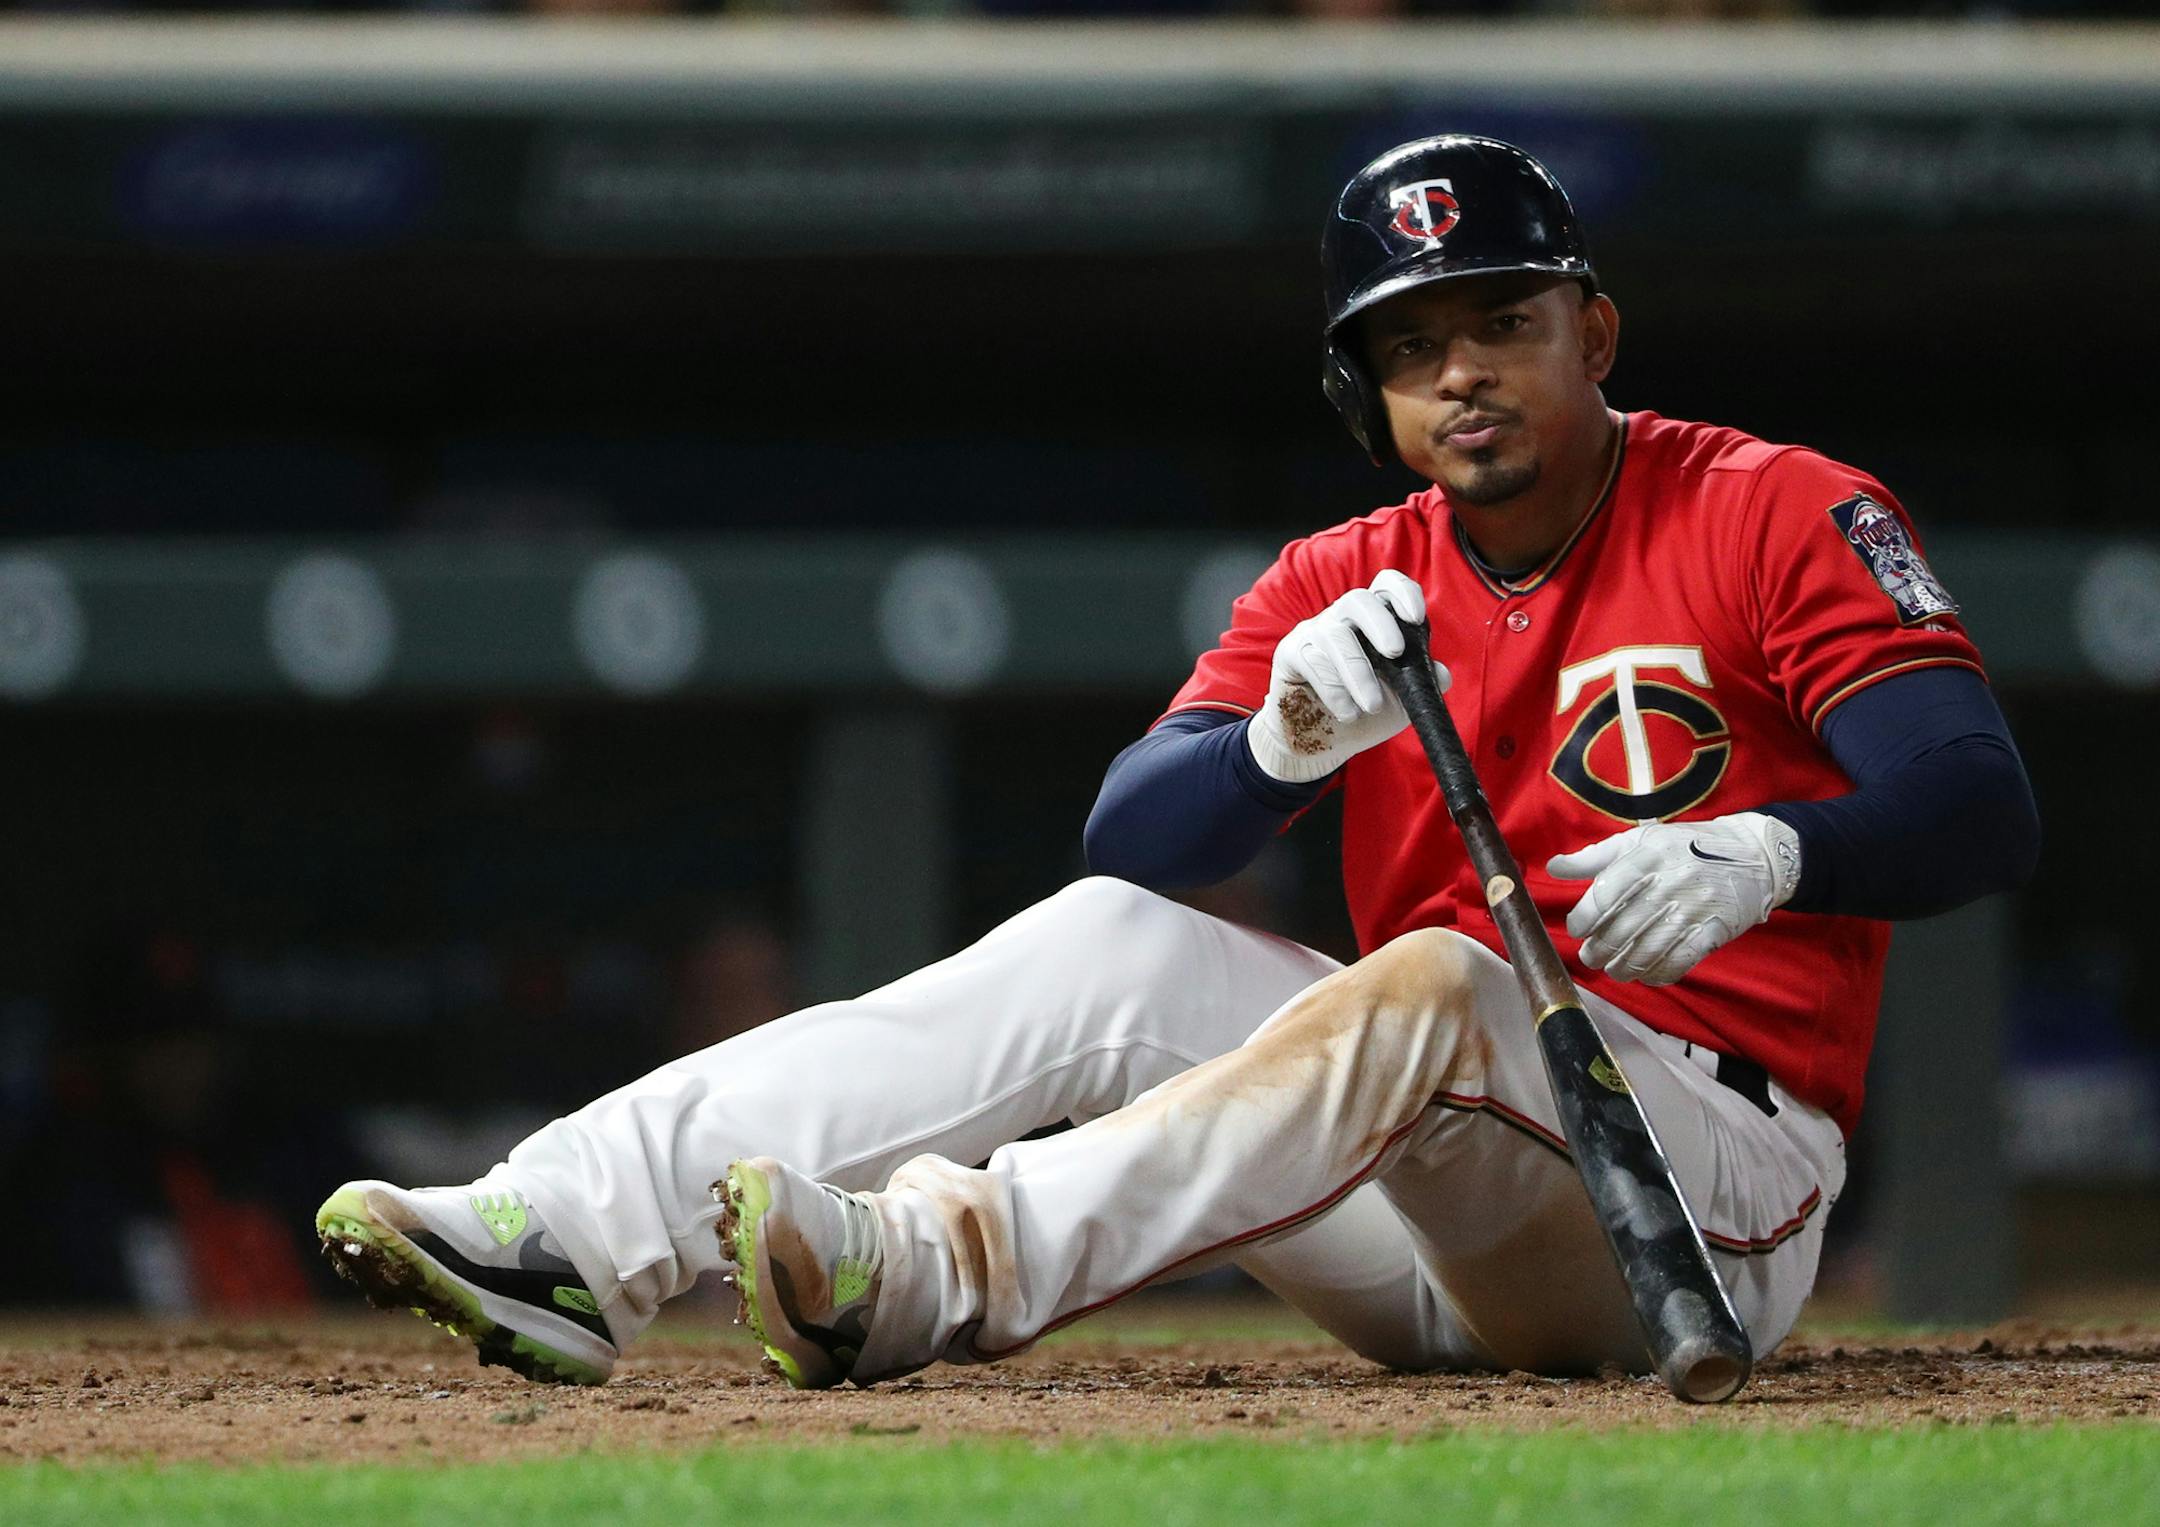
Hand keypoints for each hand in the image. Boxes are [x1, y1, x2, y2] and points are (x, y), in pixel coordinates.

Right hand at [1245, 570, 1447, 784]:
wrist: (1323, 744)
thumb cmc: (1363, 716)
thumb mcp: (1401, 703)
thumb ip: (1421, 686)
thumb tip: (1442, 674)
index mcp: (1374, 622)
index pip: (1386, 586)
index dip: (1402, 592)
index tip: (1416, 617)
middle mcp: (1343, 619)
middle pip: (1358, 600)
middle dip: (1380, 623)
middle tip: (1396, 652)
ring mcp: (1313, 633)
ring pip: (1335, 636)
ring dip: (1358, 672)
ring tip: (1371, 705)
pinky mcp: (1290, 653)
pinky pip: (1311, 660)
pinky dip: (1333, 690)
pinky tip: (1347, 713)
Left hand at [1546, 812, 1802, 985]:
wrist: (1752, 856)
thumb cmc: (1685, 847)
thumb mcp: (1639, 841)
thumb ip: (1594, 857)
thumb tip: (1553, 867)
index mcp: (1645, 857)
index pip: (1604, 895)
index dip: (1584, 919)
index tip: (1578, 929)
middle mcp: (1667, 883)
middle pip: (1621, 928)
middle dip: (1599, 950)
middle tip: (1591, 957)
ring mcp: (1692, 909)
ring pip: (1647, 950)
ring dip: (1624, 967)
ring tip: (1614, 970)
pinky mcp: (1713, 931)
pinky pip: (1678, 962)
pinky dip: (1658, 974)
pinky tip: (1647, 975)